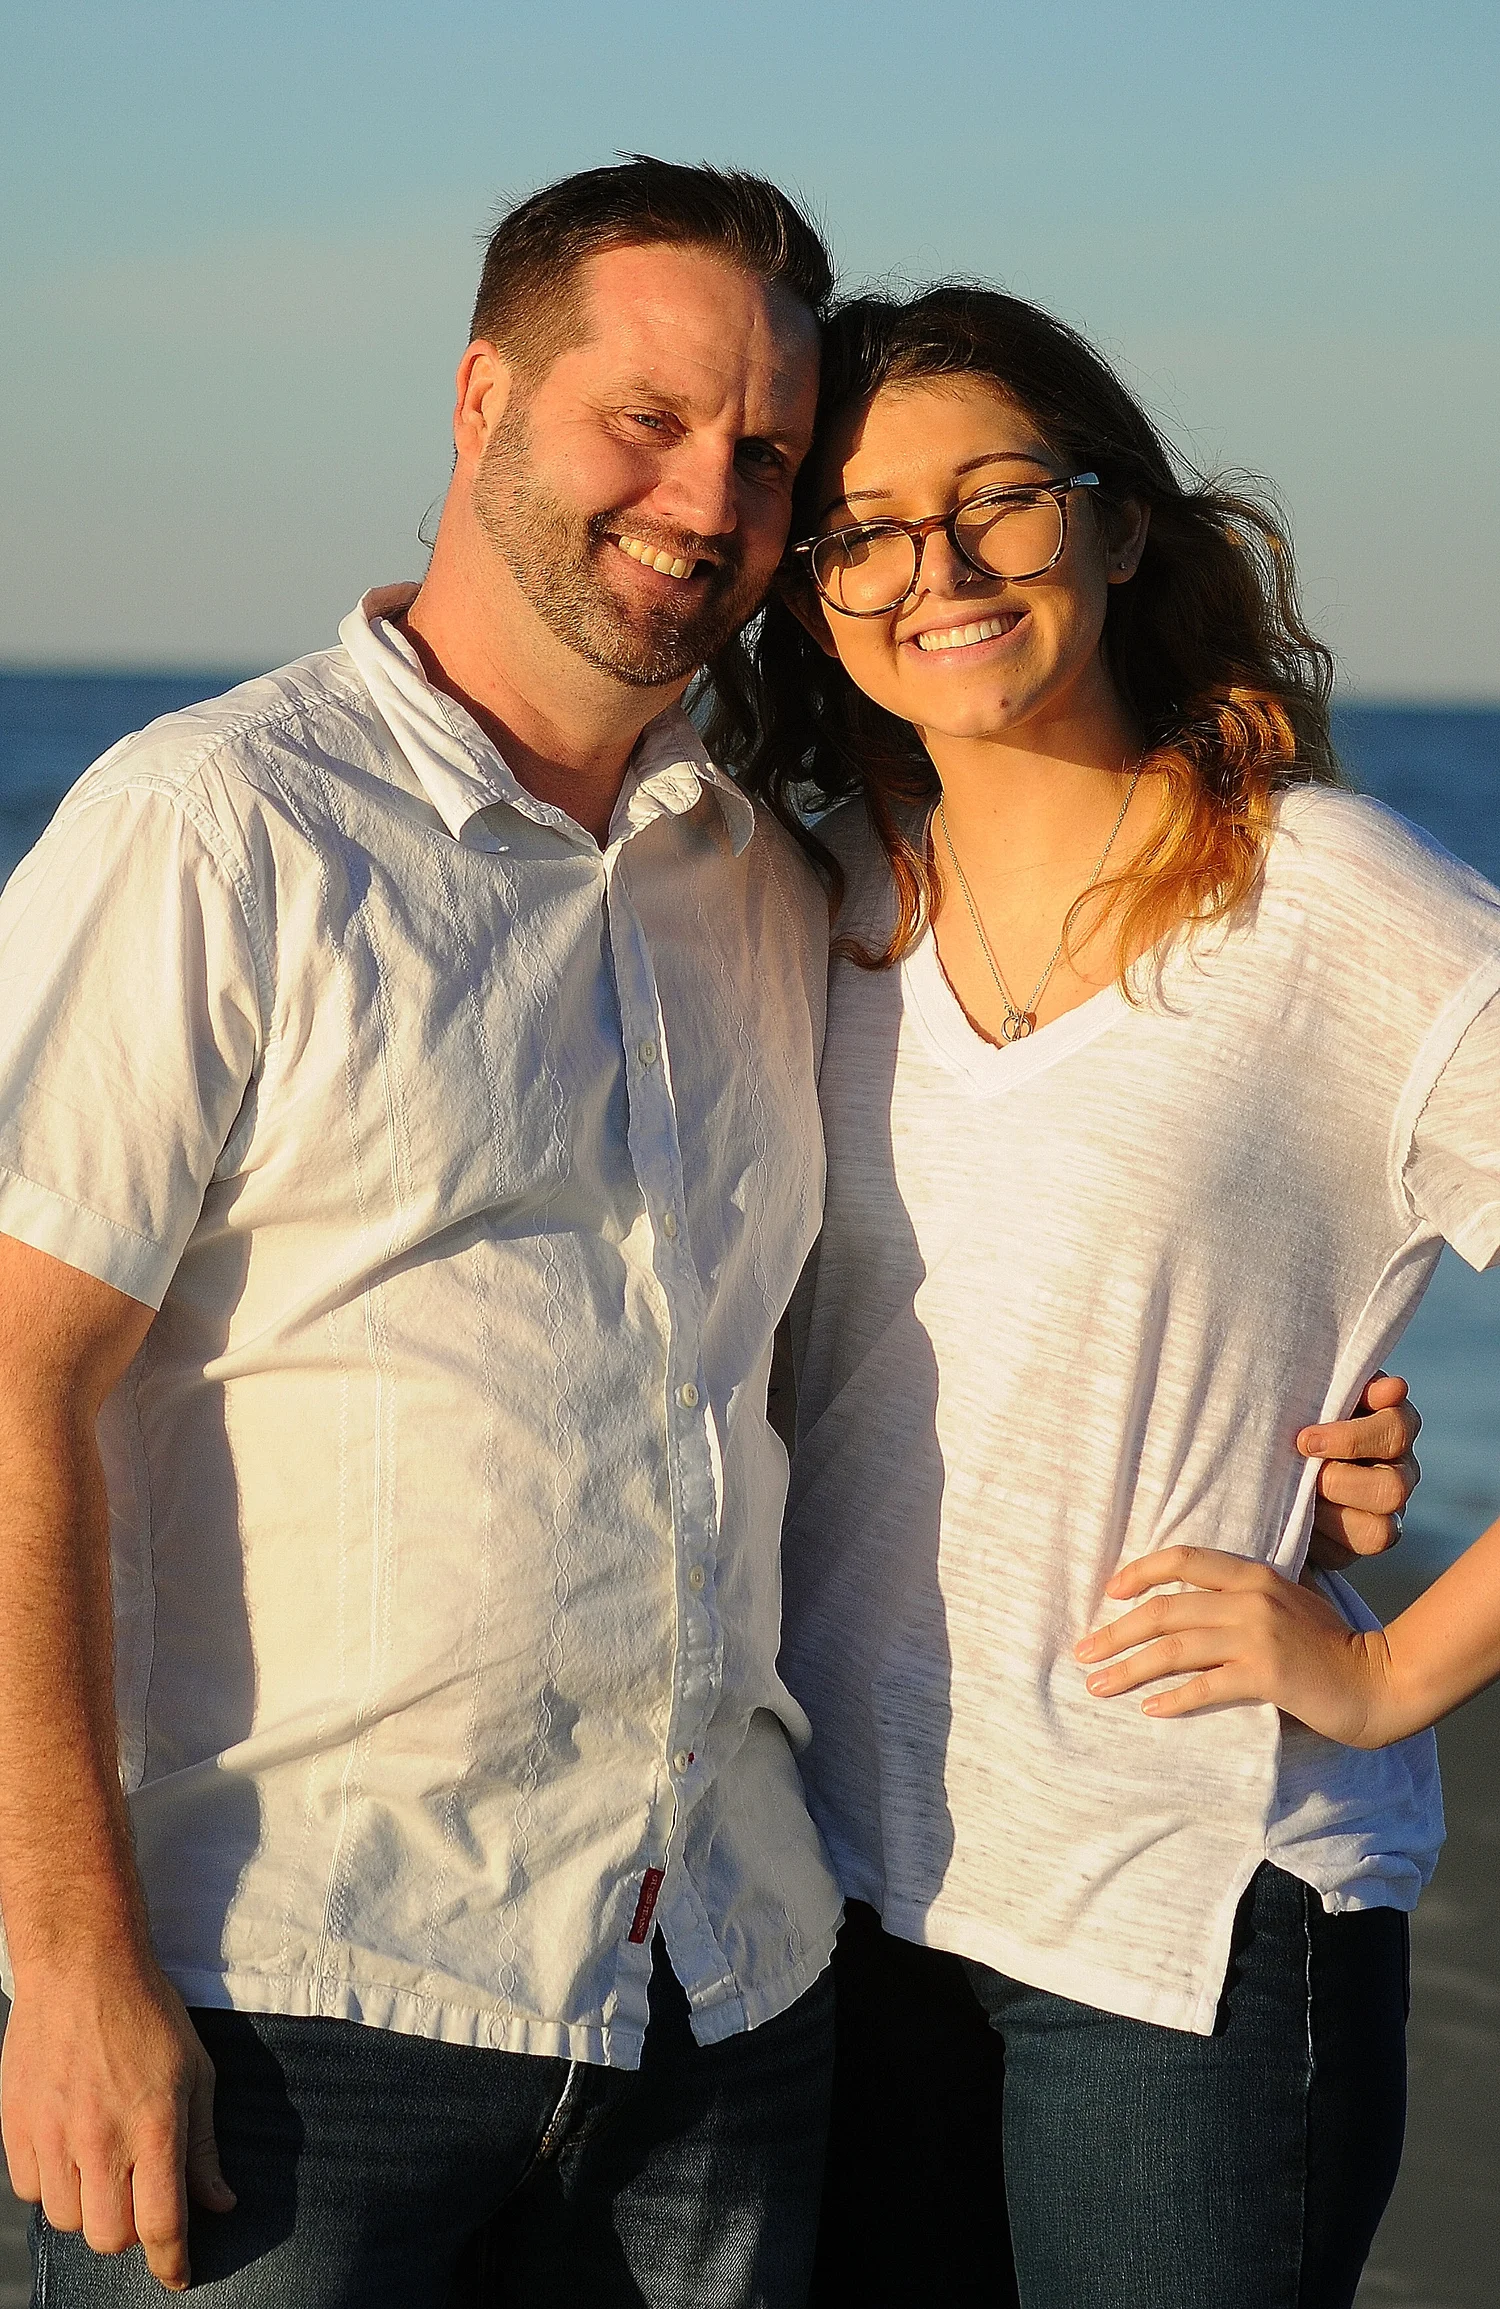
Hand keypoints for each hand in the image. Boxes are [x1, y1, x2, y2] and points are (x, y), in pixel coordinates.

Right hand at [1, 1955, 233, 2290]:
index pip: (162, 2224)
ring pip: (67, 2220)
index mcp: (154, 2125)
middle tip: (138, 2200)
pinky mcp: (15, 2126)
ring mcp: (52, 2134)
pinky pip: (28, 2191)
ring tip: (102, 2167)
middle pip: (109, 2237)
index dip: (172, 2263)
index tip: (178, 2276)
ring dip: (89, 2209)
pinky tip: (67, 2151)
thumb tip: (220, 2204)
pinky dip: (50, 2186)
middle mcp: (101, 2138)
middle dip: (129, 2233)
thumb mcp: (195, 2072)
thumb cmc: (148, 2014)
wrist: (82, 1966)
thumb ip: (204, 2146)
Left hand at [1073, 1546, 1398, 1746]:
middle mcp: (1250, 1598)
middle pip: (1164, 1610)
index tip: (1108, 1592)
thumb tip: (1187, 1604)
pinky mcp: (1267, 1675)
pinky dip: (1174, 1699)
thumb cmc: (1329, 1645)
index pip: (1184, 1559)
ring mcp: (1258, 1636)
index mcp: (1253, 1574)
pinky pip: (1206, 1687)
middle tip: (1083, 1651)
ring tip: (1098, 1685)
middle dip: (1115, 1632)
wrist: (1379, 1680)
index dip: (1140, 1572)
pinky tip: (1150, 1709)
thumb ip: (1243, 1596)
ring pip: (1174, 1650)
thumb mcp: (1286, 1602)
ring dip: (1129, 1669)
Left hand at [1302, 1372, 1420, 1570]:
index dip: (1352, 1438)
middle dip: (1338, 1482)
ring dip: (1329, 1516)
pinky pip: (1345, 1557)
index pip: (1398, 1430)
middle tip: (1297, 1472)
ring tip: (1295, 1497)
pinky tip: (1293, 1522)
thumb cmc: (1291, 1413)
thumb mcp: (1312, 1395)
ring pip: (1380, 1532)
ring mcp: (1383, 1515)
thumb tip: (1393, 1387)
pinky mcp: (1354, 1547)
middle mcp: (1398, 1473)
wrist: (1259, 1456)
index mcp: (1393, 1427)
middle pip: (1393, 1488)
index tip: (1305, 1440)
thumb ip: (1348, 1387)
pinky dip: (1316, 1542)